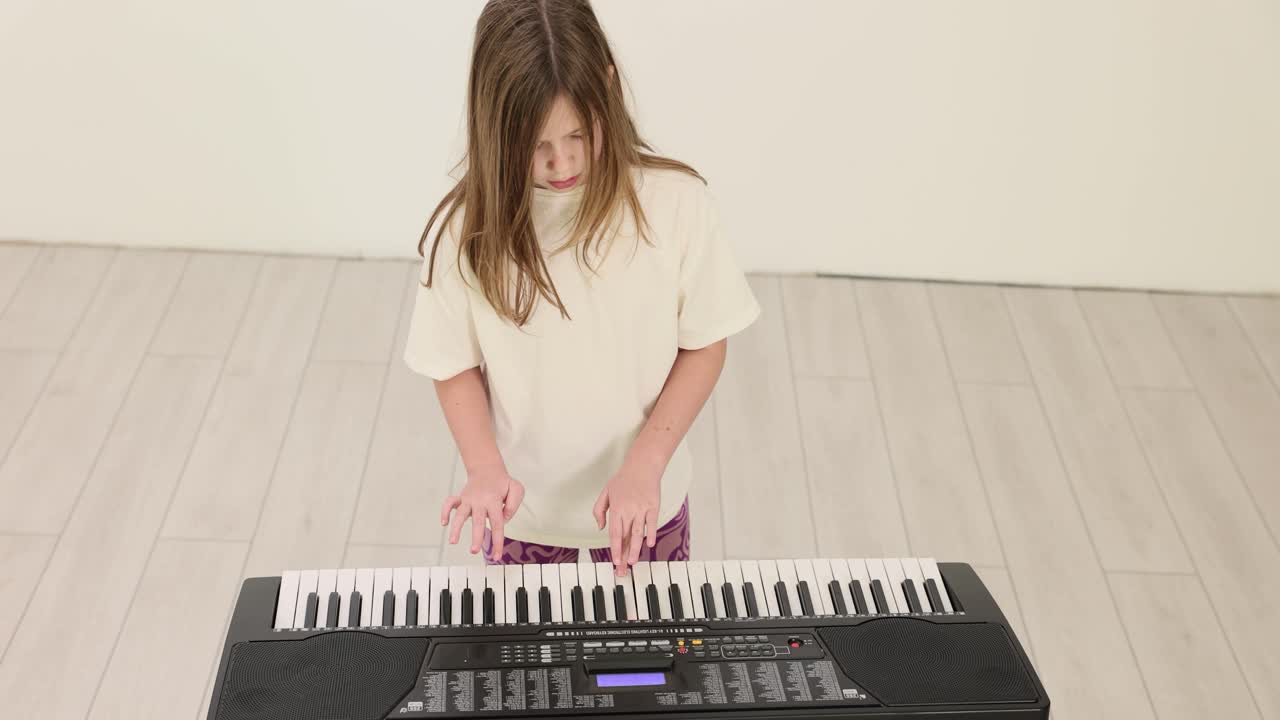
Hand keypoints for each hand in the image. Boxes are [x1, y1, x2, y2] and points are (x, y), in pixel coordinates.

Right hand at [441, 465, 524, 560]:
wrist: (487, 468)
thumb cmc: (503, 483)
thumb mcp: (516, 489)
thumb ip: (514, 504)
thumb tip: (504, 519)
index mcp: (494, 501)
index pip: (497, 524)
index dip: (497, 541)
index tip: (497, 556)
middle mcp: (480, 501)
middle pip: (477, 521)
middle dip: (475, 537)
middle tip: (473, 551)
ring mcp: (468, 499)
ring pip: (460, 514)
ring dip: (456, 528)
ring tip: (452, 542)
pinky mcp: (460, 497)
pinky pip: (449, 503)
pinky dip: (445, 511)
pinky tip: (443, 523)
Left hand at [593, 459, 662, 575]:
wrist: (642, 465)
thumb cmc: (624, 479)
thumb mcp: (606, 492)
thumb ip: (599, 510)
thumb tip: (601, 528)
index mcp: (617, 508)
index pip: (614, 533)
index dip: (614, 549)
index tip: (614, 561)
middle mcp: (629, 510)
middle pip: (626, 537)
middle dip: (623, 555)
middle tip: (622, 570)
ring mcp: (642, 508)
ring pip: (638, 533)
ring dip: (635, 549)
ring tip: (633, 562)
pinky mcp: (654, 506)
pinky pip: (652, 523)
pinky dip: (651, 534)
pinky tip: (649, 545)